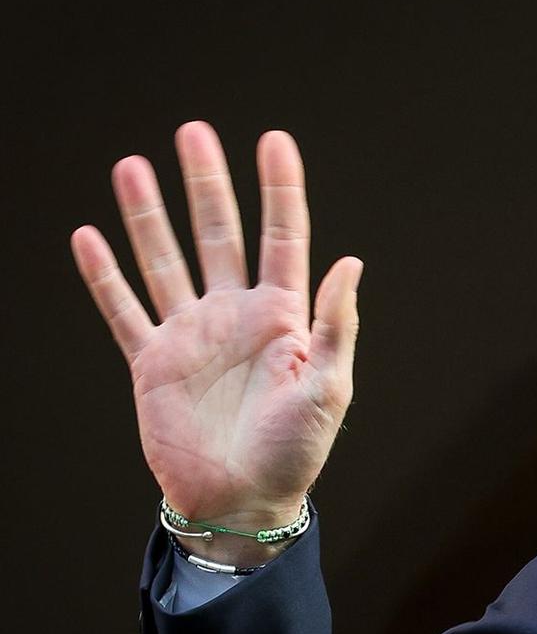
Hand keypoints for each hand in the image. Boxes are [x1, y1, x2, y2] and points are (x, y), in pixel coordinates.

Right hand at [71, 122, 362, 544]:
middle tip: (193, 131)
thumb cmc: (295, 452)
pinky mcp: (152, 363)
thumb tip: (351, 262)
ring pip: (165, 259)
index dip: (279, 189)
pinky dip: (105, 275)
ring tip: (132, 165)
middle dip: (206, 184)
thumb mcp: (329, 389)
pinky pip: (124, 310)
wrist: (242, 502)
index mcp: (283, 317)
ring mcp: (191, 335)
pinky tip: (89, 236)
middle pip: (217, 234)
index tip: (273, 140)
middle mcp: (235, 315)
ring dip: (148, 214)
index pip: (283, 237)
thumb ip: (335, 324)